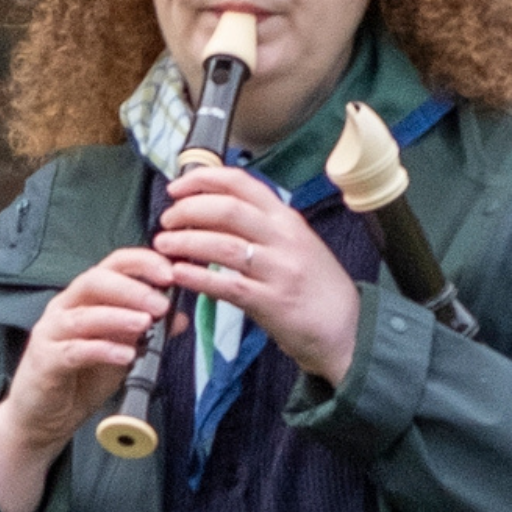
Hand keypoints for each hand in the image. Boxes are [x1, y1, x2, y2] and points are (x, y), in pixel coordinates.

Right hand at [0, 247, 174, 511]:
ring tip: (146, 324)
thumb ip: (147, 333)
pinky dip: (102, 350)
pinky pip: (75, 350)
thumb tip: (180, 318)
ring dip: (118, 317)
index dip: (141, 264)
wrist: (45, 416)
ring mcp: (51, 332)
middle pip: (95, 281)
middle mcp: (65, 308)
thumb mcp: (122, 351)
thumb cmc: (81, 378)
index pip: (112, 266)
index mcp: (85, 298)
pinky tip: (125, 355)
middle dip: (132, 289)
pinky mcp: (45, 361)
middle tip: (161, 304)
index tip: (170, 273)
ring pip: (83, 315)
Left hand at [153, 163, 360, 384]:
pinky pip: (225, 285)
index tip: (177, 188)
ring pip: (221, 244)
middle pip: (226, 209)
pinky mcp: (271, 302)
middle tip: (167, 221)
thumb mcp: (298, 244)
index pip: (240, 184)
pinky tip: (179, 275)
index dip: (201, 180)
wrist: (348, 330)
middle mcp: (284, 239)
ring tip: (164, 246)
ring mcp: (279, 270)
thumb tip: (214, 211)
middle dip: (187, 211)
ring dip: (184, 243)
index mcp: (287, 220)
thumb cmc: (317, 289)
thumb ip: (262, 227)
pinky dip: (196, 277)